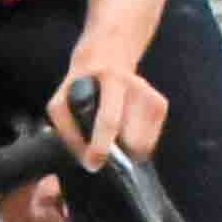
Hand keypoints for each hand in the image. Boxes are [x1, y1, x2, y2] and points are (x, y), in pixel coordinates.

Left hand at [51, 52, 165, 167]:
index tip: (93, 163)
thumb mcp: (60, 103)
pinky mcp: (161, 104)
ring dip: (127, 149)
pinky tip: (125, 129)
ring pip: (144, 144)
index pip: (109, 120)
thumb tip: (87, 160)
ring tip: (113, 136)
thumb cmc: (80, 87)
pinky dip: (137, 143)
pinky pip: (151, 141)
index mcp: (109, 80)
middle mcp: (136, 85)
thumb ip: (68, 130)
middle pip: (134, 139)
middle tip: (105, 153)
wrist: (106, 58)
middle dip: (119, 153)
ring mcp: (151, 95)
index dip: (100, 146)